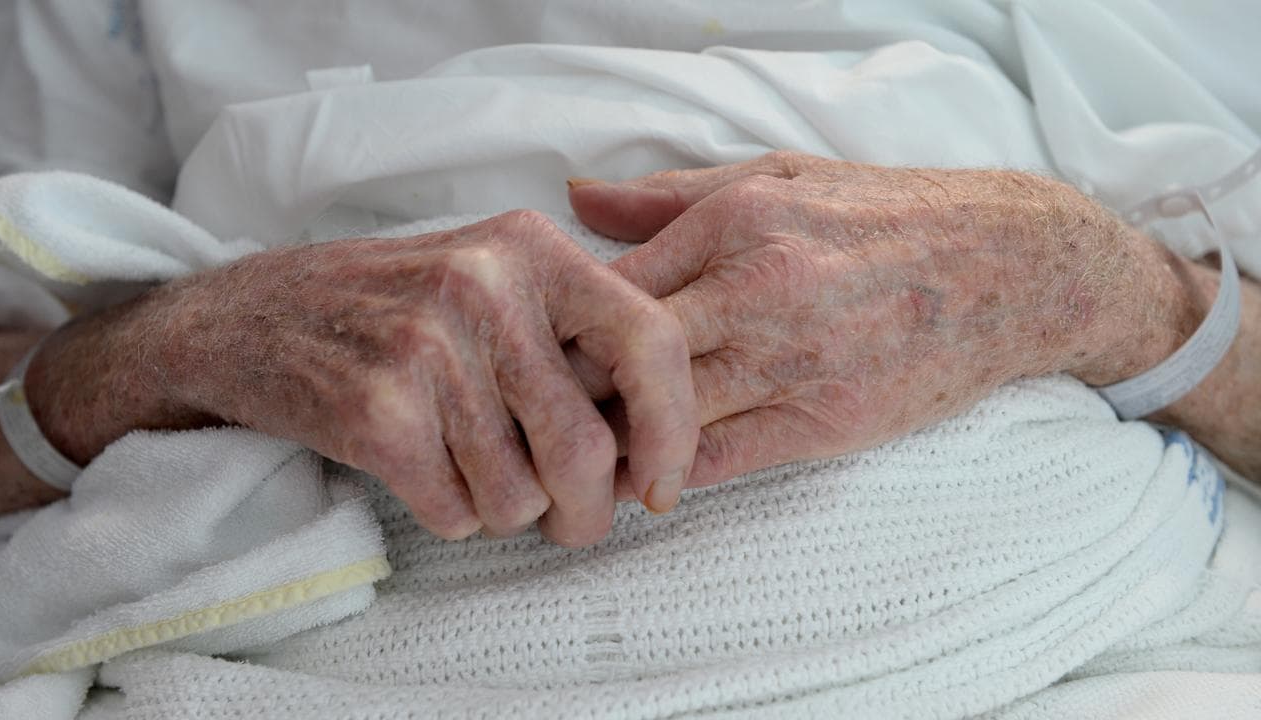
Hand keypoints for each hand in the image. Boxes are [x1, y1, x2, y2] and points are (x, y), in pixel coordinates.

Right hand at [24, 211, 698, 545]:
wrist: (246, 317)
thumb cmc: (392, 308)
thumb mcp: (490, 279)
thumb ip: (575, 338)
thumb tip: (658, 443)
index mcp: (531, 247)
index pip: (651, 341)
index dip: (673, 430)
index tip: (661, 486)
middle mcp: (484, 286)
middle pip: (586, 447)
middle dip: (586, 510)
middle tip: (568, 518)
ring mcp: (425, 346)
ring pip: (520, 496)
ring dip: (505, 511)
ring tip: (468, 470)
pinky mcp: (375, 410)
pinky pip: (456, 513)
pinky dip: (449, 515)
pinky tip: (421, 473)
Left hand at [567, 152, 1185, 492]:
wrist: (1011, 269)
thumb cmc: (886, 216)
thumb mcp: (780, 176)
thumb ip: (670, 196)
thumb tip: (576, 200)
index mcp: (735, 220)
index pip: (608, 286)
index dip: (557, 327)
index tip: (536, 352)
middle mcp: (756, 290)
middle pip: (620, 357)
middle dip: (567, 393)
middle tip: (534, 416)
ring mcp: (793, 360)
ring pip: (661, 417)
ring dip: (607, 444)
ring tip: (570, 459)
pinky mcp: (827, 421)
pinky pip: (719, 459)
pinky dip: (667, 474)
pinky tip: (641, 478)